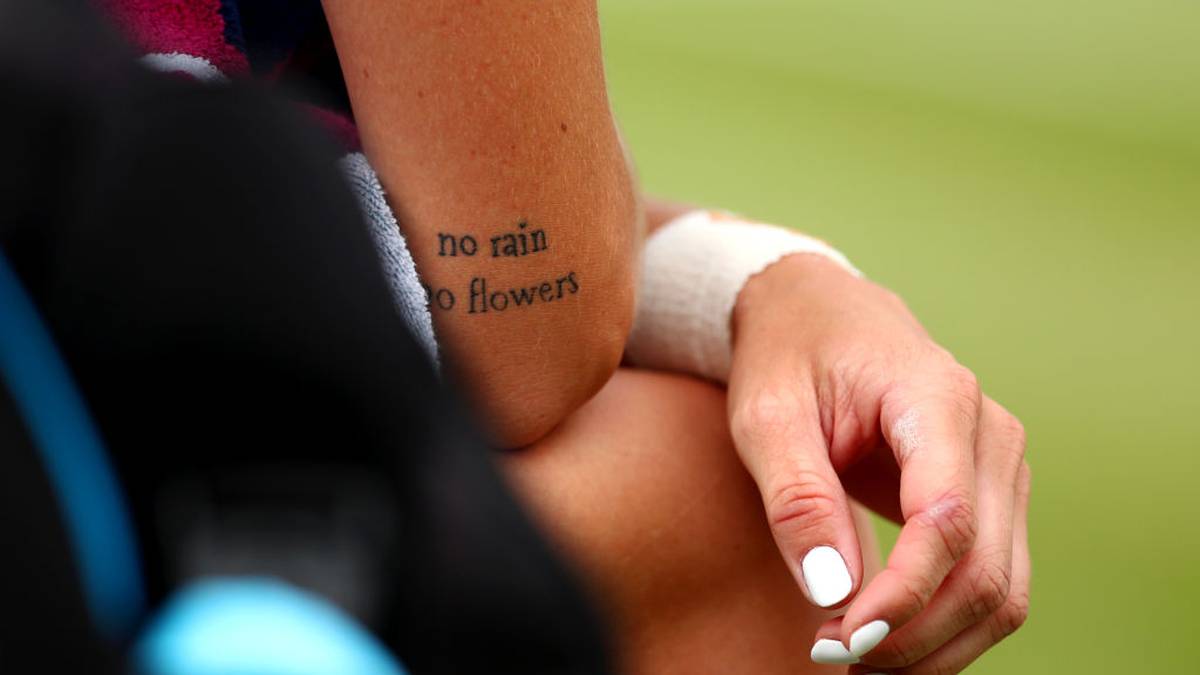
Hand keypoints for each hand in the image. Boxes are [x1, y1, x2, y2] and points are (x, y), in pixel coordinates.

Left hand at [727, 253, 1030, 672]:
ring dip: (935, 644)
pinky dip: (946, 625)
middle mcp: (989, 433)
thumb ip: (798, 499)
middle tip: (831, 660)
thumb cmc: (786, 354)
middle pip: (985, 570)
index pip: (947, 520)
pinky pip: (991, 579)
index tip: (838, 638)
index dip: (902, 595)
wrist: (816, 310)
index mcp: (936, 398)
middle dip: (912, 634)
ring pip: (1002, 590)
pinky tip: (885, 640)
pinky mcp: (991, 493)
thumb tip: (832, 595)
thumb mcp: (766, 415)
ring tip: (854, 662)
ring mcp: (1000, 465)